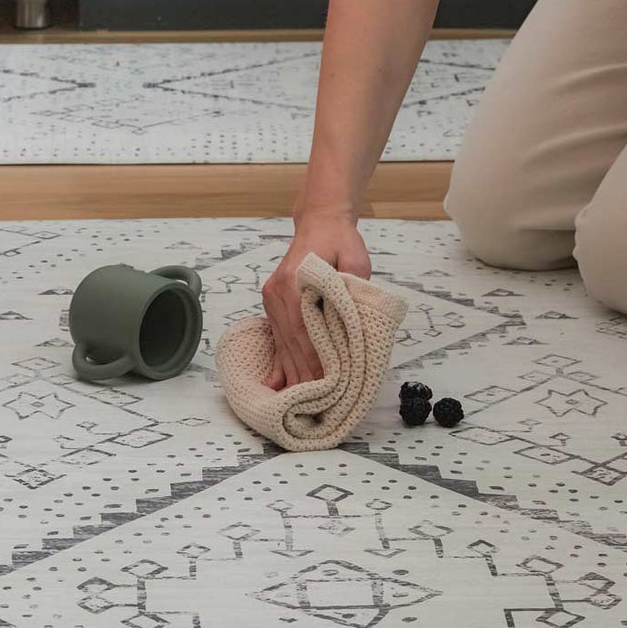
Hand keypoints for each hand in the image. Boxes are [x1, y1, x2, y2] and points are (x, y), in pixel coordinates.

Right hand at [262, 216, 372, 389]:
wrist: (320, 221)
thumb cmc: (339, 239)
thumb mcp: (355, 258)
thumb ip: (353, 286)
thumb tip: (353, 319)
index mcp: (294, 281)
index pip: (305, 332)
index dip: (315, 361)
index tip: (326, 386)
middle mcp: (277, 292)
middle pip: (291, 342)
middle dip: (305, 375)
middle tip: (317, 405)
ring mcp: (271, 298)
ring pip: (282, 343)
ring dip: (292, 373)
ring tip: (301, 404)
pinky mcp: (273, 302)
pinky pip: (278, 337)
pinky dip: (282, 361)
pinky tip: (278, 386)